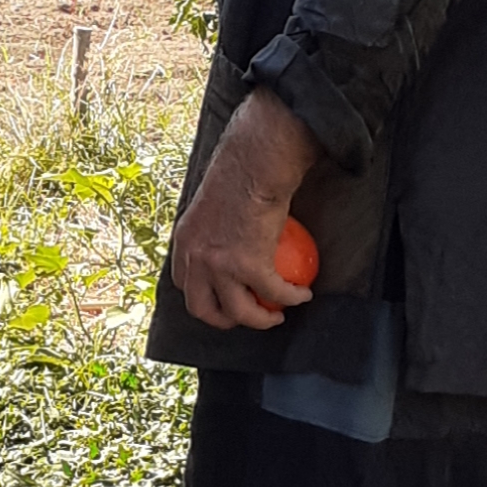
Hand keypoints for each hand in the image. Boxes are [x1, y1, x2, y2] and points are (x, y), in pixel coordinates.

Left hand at [170, 90, 321, 330]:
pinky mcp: (251, 266)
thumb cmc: (238, 175)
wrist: (254, 166)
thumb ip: (212, 230)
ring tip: (278, 316)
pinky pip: (275, 293)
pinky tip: (302, 294)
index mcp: (184, 242)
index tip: (222, 295)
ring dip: (261, 320)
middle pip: (203, 308)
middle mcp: (196, 258)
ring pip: (239, 312)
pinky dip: (292, 297)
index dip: (203, 295)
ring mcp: (221, 265)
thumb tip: (228, 243)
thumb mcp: (210, 207)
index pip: (184, 282)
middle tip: (247, 315)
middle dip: (223, 320)